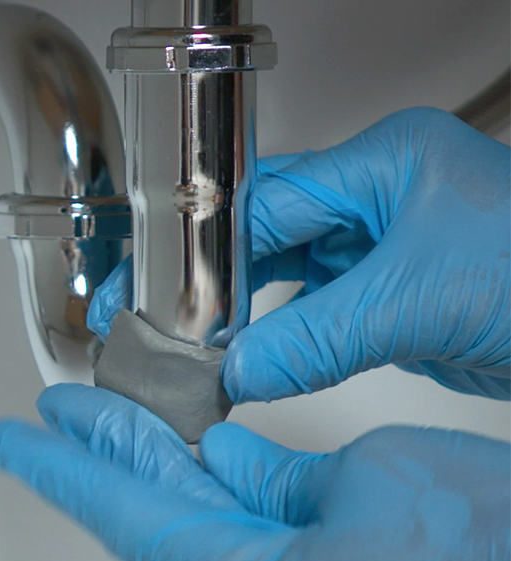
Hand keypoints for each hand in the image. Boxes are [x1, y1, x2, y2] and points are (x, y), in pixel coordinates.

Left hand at [0, 384, 510, 560]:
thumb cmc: (481, 560)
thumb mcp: (368, 491)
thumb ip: (280, 477)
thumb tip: (227, 458)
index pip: (125, 513)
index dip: (61, 467)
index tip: (12, 439)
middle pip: (144, 507)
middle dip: (90, 452)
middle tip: (49, 413)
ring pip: (184, 506)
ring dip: (138, 453)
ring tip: (97, 410)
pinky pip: (234, 513)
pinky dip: (199, 471)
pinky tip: (186, 439)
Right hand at [88, 107, 510, 401]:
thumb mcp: (420, 302)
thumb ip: (315, 338)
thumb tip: (239, 370)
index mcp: (383, 164)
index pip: (266, 203)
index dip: (208, 253)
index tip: (167, 297)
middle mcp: (379, 197)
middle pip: (265, 231)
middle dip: (218, 278)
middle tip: (166, 316)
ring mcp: (386, 246)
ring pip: (288, 273)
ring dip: (250, 311)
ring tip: (204, 342)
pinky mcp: (394, 295)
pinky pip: (319, 311)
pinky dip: (287, 337)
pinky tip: (259, 357)